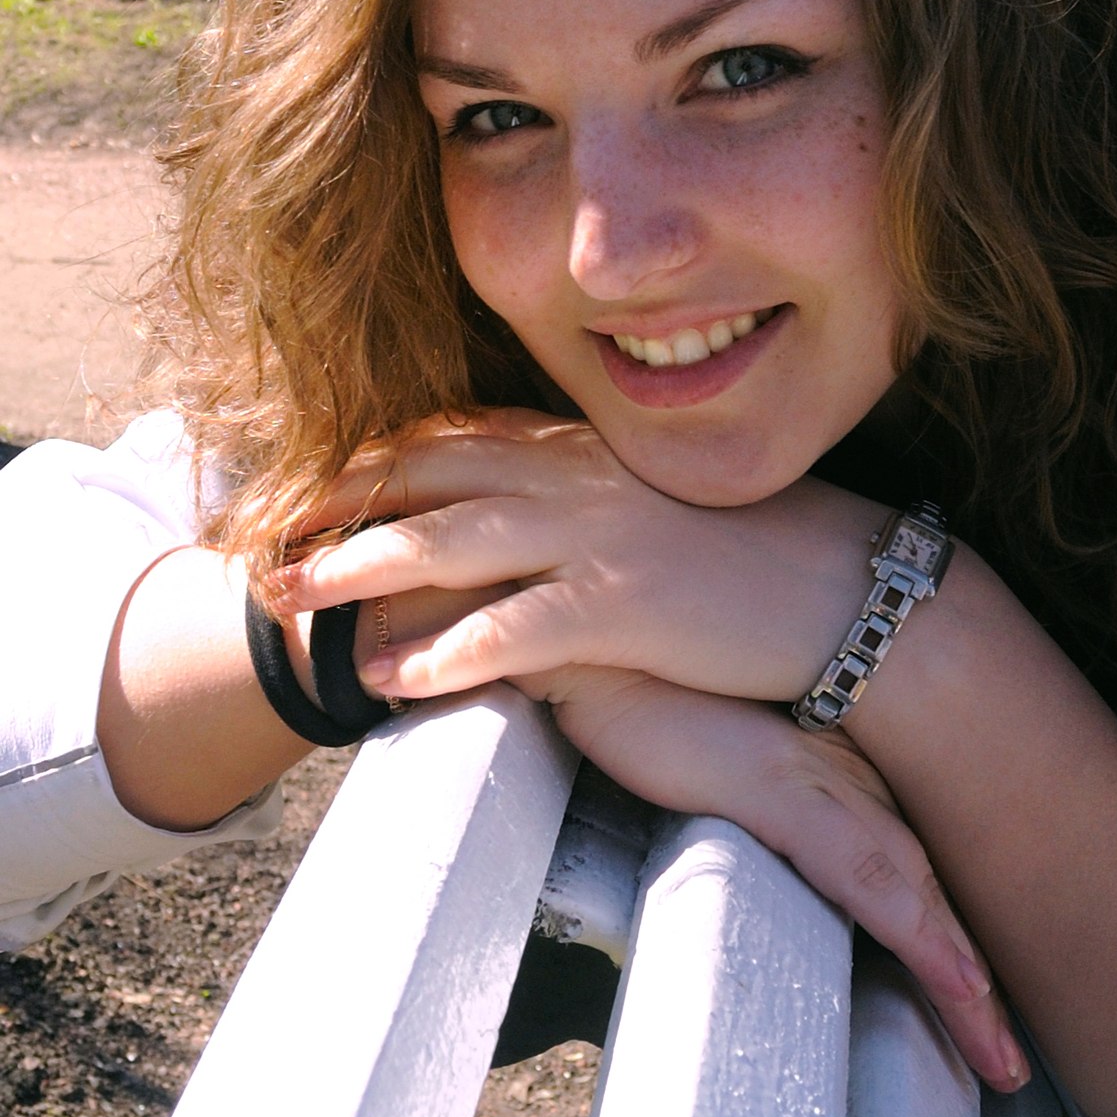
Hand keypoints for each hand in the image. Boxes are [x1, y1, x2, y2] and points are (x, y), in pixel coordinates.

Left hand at [272, 411, 881, 707]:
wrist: (852, 588)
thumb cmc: (757, 552)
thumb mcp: (659, 504)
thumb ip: (584, 498)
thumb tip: (516, 523)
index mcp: (586, 448)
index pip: (453, 437)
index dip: (370, 461)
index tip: (306, 488)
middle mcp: (580, 476)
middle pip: (428, 475)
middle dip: (336, 504)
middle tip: (263, 538)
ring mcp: (599, 535)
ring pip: (448, 538)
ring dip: (357, 566)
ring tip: (291, 601)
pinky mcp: (624, 604)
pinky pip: (511, 627)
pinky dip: (441, 651)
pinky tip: (387, 679)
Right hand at [519, 661, 1028, 1095]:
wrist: (608, 642)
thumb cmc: (655, 694)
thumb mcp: (716, 759)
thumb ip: (759, 805)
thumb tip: (766, 859)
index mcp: (838, 777)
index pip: (912, 873)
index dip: (952, 946)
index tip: (986, 1020)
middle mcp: (847, 778)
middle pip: (930, 891)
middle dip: (975, 984)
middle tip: (1012, 1063)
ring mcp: (822, 782)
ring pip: (916, 895)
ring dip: (961, 979)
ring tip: (998, 1054)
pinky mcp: (782, 788)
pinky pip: (866, 874)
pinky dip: (917, 931)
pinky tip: (955, 979)